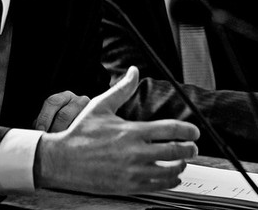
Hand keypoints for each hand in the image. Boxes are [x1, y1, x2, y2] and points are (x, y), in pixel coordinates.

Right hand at [34, 66, 199, 194]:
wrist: (62, 160)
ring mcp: (133, 171)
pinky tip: (171, 177)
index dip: (188, 130)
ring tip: (182, 162)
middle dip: (190, 149)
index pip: (170, 129)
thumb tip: (133, 71)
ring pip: (169, 171)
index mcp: (131, 131)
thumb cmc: (80, 133)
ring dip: (181, 166)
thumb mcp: (100, 106)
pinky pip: (157, 186)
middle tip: (194, 147)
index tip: (194, 132)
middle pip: (175, 151)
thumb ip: (122, 89)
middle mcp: (135, 152)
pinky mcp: (128, 186)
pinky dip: (170, 182)